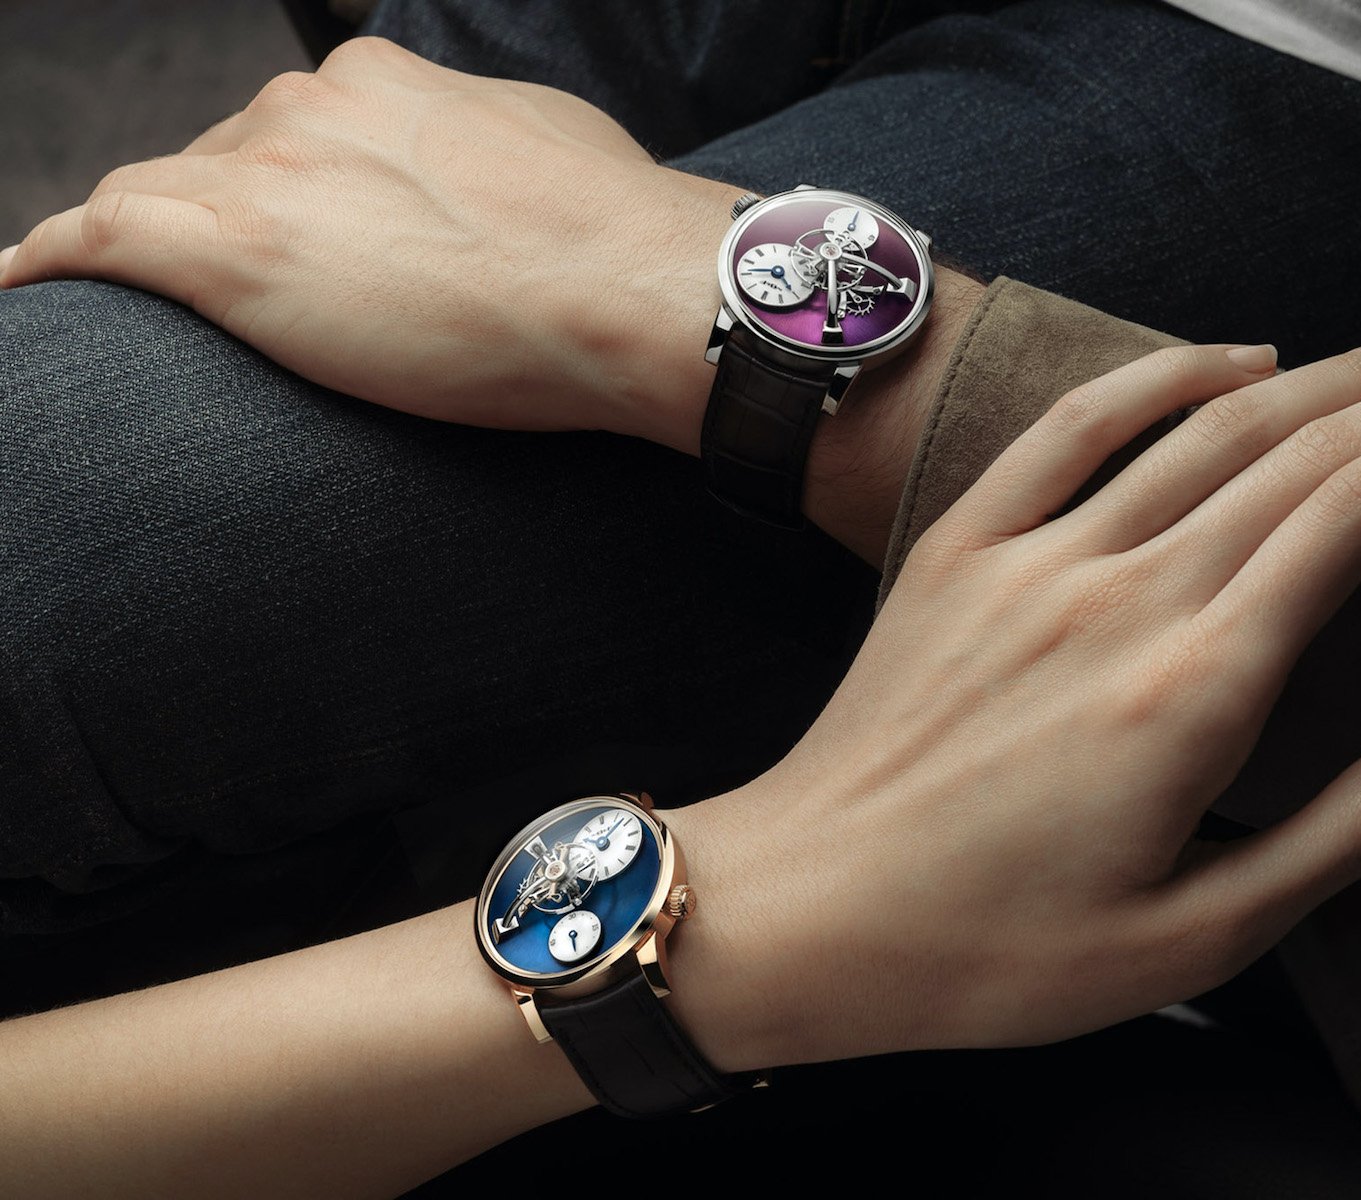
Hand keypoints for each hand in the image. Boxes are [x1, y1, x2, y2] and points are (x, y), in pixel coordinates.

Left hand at [0, 37, 737, 449]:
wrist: (629, 289)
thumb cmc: (614, 233)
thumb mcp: (544, 150)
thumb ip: (475, 144)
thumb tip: (472, 166)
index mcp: (378, 83)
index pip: (289, 135)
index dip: (289, 199)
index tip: (309, 250)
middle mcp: (306, 107)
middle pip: (218, 163)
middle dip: (231, 226)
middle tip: (278, 305)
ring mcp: (262, 171)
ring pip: (155, 199)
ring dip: (153, 251)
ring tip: (143, 307)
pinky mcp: (229, 249)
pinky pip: (98, 239)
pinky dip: (52, 262)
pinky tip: (24, 289)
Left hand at [664, 329, 1360, 1069]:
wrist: (808, 912)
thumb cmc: (997, 951)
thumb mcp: (1199, 937)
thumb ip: (1351, 828)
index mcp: (1194, 690)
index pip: (1357, 519)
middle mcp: (1121, 596)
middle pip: (1301, 453)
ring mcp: (1031, 559)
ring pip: (1204, 427)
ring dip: (1320, 373)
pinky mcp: (959, 549)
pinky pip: (1071, 428)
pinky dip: (1160, 375)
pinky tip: (1232, 353)